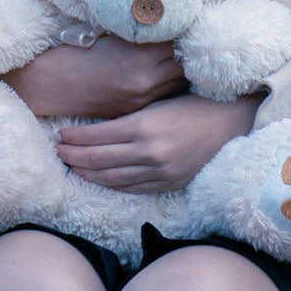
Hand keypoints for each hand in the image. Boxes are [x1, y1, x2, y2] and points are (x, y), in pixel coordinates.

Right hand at [0, 35, 185, 118]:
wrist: (52, 84)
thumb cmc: (77, 53)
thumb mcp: (112, 35)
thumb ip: (142, 32)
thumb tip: (169, 22)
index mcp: (140, 57)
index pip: (179, 43)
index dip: (185, 33)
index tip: (188, 25)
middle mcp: (145, 82)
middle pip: (183, 66)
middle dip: (186, 53)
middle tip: (189, 42)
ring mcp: (141, 100)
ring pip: (177, 85)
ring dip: (179, 71)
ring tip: (180, 59)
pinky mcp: (134, 111)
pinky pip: (162, 97)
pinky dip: (166, 86)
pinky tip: (164, 76)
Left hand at [56, 92, 262, 192]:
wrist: (233, 123)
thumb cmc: (196, 104)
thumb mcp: (159, 102)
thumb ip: (131, 116)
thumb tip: (98, 126)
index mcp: (145, 125)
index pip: (97, 136)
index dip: (75, 137)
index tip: (60, 135)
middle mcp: (149, 151)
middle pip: (98, 159)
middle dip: (73, 156)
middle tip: (57, 152)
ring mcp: (159, 171)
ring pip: (112, 177)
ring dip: (88, 173)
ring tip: (72, 166)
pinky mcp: (168, 183)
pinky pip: (132, 188)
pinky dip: (111, 184)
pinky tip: (99, 179)